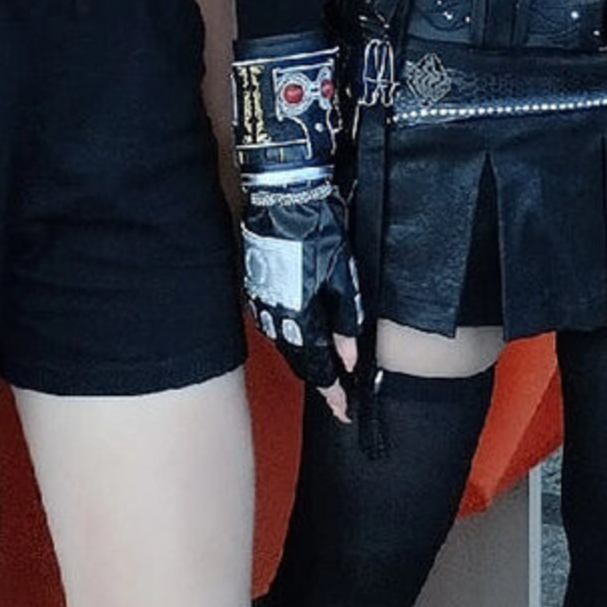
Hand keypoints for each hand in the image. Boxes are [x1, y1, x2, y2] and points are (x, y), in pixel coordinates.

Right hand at [241, 181, 361, 420]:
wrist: (282, 196)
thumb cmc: (318, 230)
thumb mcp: (344, 273)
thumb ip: (347, 318)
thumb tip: (350, 357)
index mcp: (301, 315)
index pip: (318, 367)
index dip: (332, 392)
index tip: (343, 409)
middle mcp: (277, 316)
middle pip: (299, 362)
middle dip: (318, 382)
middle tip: (337, 398)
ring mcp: (262, 303)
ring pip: (285, 345)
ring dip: (304, 362)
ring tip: (322, 374)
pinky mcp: (255, 289)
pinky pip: (274, 326)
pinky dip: (290, 340)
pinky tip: (300, 340)